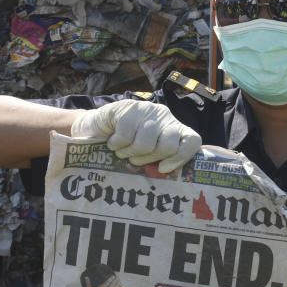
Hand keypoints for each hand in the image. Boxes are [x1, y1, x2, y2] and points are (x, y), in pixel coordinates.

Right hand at [70, 101, 200, 172]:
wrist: (94, 128)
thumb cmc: (124, 147)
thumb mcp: (145, 157)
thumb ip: (159, 163)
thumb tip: (169, 180)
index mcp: (174, 130)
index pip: (192, 141)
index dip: (181, 157)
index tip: (162, 169)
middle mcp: (165, 117)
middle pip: (168, 145)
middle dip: (148, 158)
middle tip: (134, 159)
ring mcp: (148, 110)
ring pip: (146, 142)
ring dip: (129, 152)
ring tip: (122, 150)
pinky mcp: (128, 107)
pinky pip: (126, 134)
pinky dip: (116, 143)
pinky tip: (113, 140)